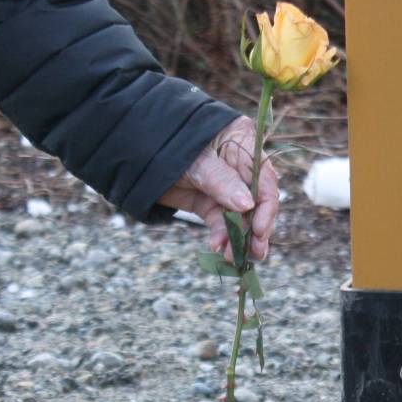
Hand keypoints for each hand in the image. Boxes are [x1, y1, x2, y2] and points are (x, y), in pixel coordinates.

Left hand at [157, 115, 278, 260]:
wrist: (135, 151)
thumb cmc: (169, 144)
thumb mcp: (197, 162)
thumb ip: (222, 182)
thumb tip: (247, 205)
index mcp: (243, 146)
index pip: (264, 180)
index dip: (266, 207)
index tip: (259, 230)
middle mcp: (239, 169)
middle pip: (257, 203)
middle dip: (254, 229)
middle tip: (255, 253)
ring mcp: (226, 188)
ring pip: (240, 218)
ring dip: (238, 239)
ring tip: (232, 257)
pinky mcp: (210, 204)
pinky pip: (221, 224)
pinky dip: (221, 237)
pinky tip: (217, 247)